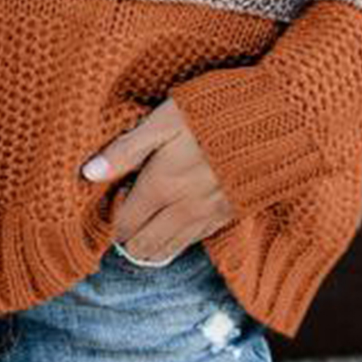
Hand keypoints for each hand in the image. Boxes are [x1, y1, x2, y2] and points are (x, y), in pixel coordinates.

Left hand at [81, 97, 234, 263]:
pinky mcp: (228, 217)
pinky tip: (170, 221)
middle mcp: (183, 209)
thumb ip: (126, 149)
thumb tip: (87, 173)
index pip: (122, 223)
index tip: (105, 202)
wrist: (274, 121)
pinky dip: (174, 241)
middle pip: (141, 245)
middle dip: (124, 238)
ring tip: (140, 223)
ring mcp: (207, 217)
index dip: (108, 219)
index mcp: (161, 185)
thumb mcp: (164, 120)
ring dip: (148, 244)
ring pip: (166, 250)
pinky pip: (192, 242)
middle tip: (119, 215)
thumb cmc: (212, 112)